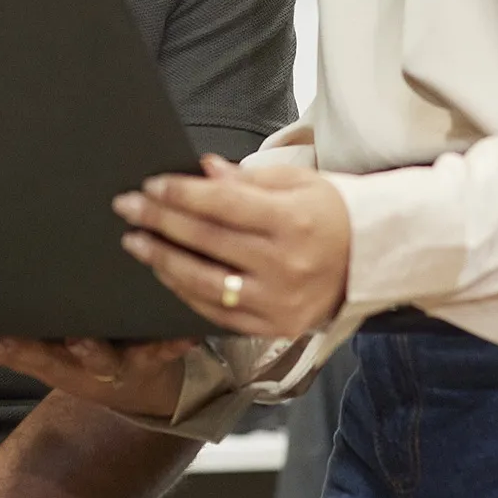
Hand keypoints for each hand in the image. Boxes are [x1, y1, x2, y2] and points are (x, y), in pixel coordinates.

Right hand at [0, 336, 194, 420]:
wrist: (148, 390)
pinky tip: (184, 336)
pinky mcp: (156, 354)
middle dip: (60, 347)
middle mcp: (87, 363)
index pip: (22, 351)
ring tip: (90, 339)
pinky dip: (173, 344)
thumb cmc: (85, 358)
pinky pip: (164, 350)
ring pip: (111, 358)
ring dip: (99, 351)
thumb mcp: (41, 356)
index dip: (0, 346)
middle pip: (71, 356)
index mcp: (56, 358)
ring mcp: (123, 362)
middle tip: (58, 336)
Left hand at [116, 155, 350, 337]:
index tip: (150, 185)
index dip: (182, 194)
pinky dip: (186, 293)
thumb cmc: (330, 212)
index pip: (223, 205)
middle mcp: (285, 265)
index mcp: (292, 221)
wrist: (369, 258)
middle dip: (160, 222)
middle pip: (208, 242)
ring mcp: (278, 301)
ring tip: (136, 243)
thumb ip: (247, 179)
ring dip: (164, 261)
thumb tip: (202, 170)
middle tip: (127, 208)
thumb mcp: (297, 182)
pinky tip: (166, 272)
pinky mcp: (274, 327)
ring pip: (206, 283)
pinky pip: (219, 313)